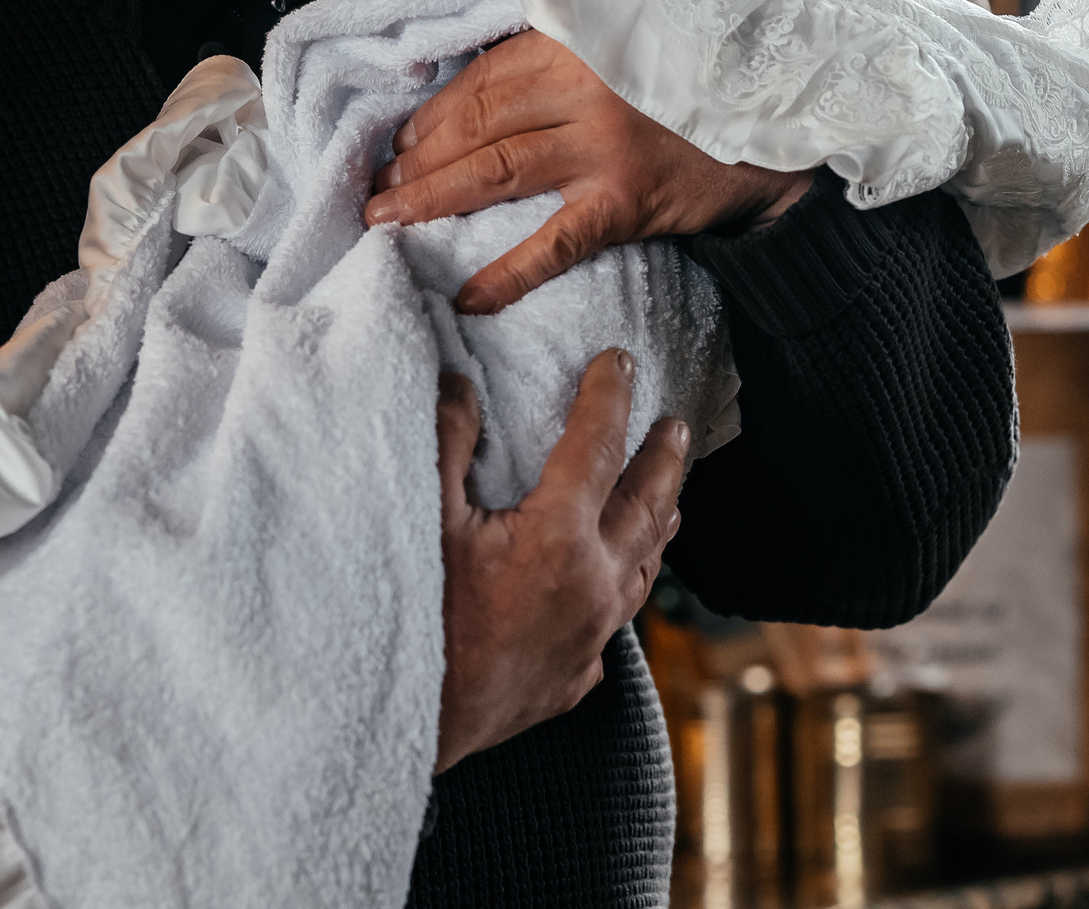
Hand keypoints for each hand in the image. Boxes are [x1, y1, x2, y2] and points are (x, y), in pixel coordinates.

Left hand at [365, 31, 813, 312]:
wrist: (800, 111)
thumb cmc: (717, 56)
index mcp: (581, 34)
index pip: (484, 74)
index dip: (432, 108)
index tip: (395, 136)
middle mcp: (584, 84)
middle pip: (475, 122)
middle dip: (416, 156)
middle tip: (373, 185)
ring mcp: (604, 144)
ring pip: (494, 172)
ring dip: (431, 199)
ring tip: (386, 222)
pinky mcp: (629, 200)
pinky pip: (553, 244)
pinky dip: (506, 275)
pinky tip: (467, 298)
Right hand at [434, 353, 687, 772]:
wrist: (410, 725)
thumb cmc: (412, 619)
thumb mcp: (420, 516)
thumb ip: (446, 440)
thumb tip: (459, 382)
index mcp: (558, 538)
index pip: (597, 446)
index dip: (609, 396)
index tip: (618, 362)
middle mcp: (591, 587)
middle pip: (645, 507)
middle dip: (664, 459)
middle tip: (678, 424)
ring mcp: (588, 639)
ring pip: (643, 571)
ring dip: (658, 525)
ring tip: (670, 501)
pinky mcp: (572, 680)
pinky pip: (613, 626)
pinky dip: (623, 591)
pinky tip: (614, 589)